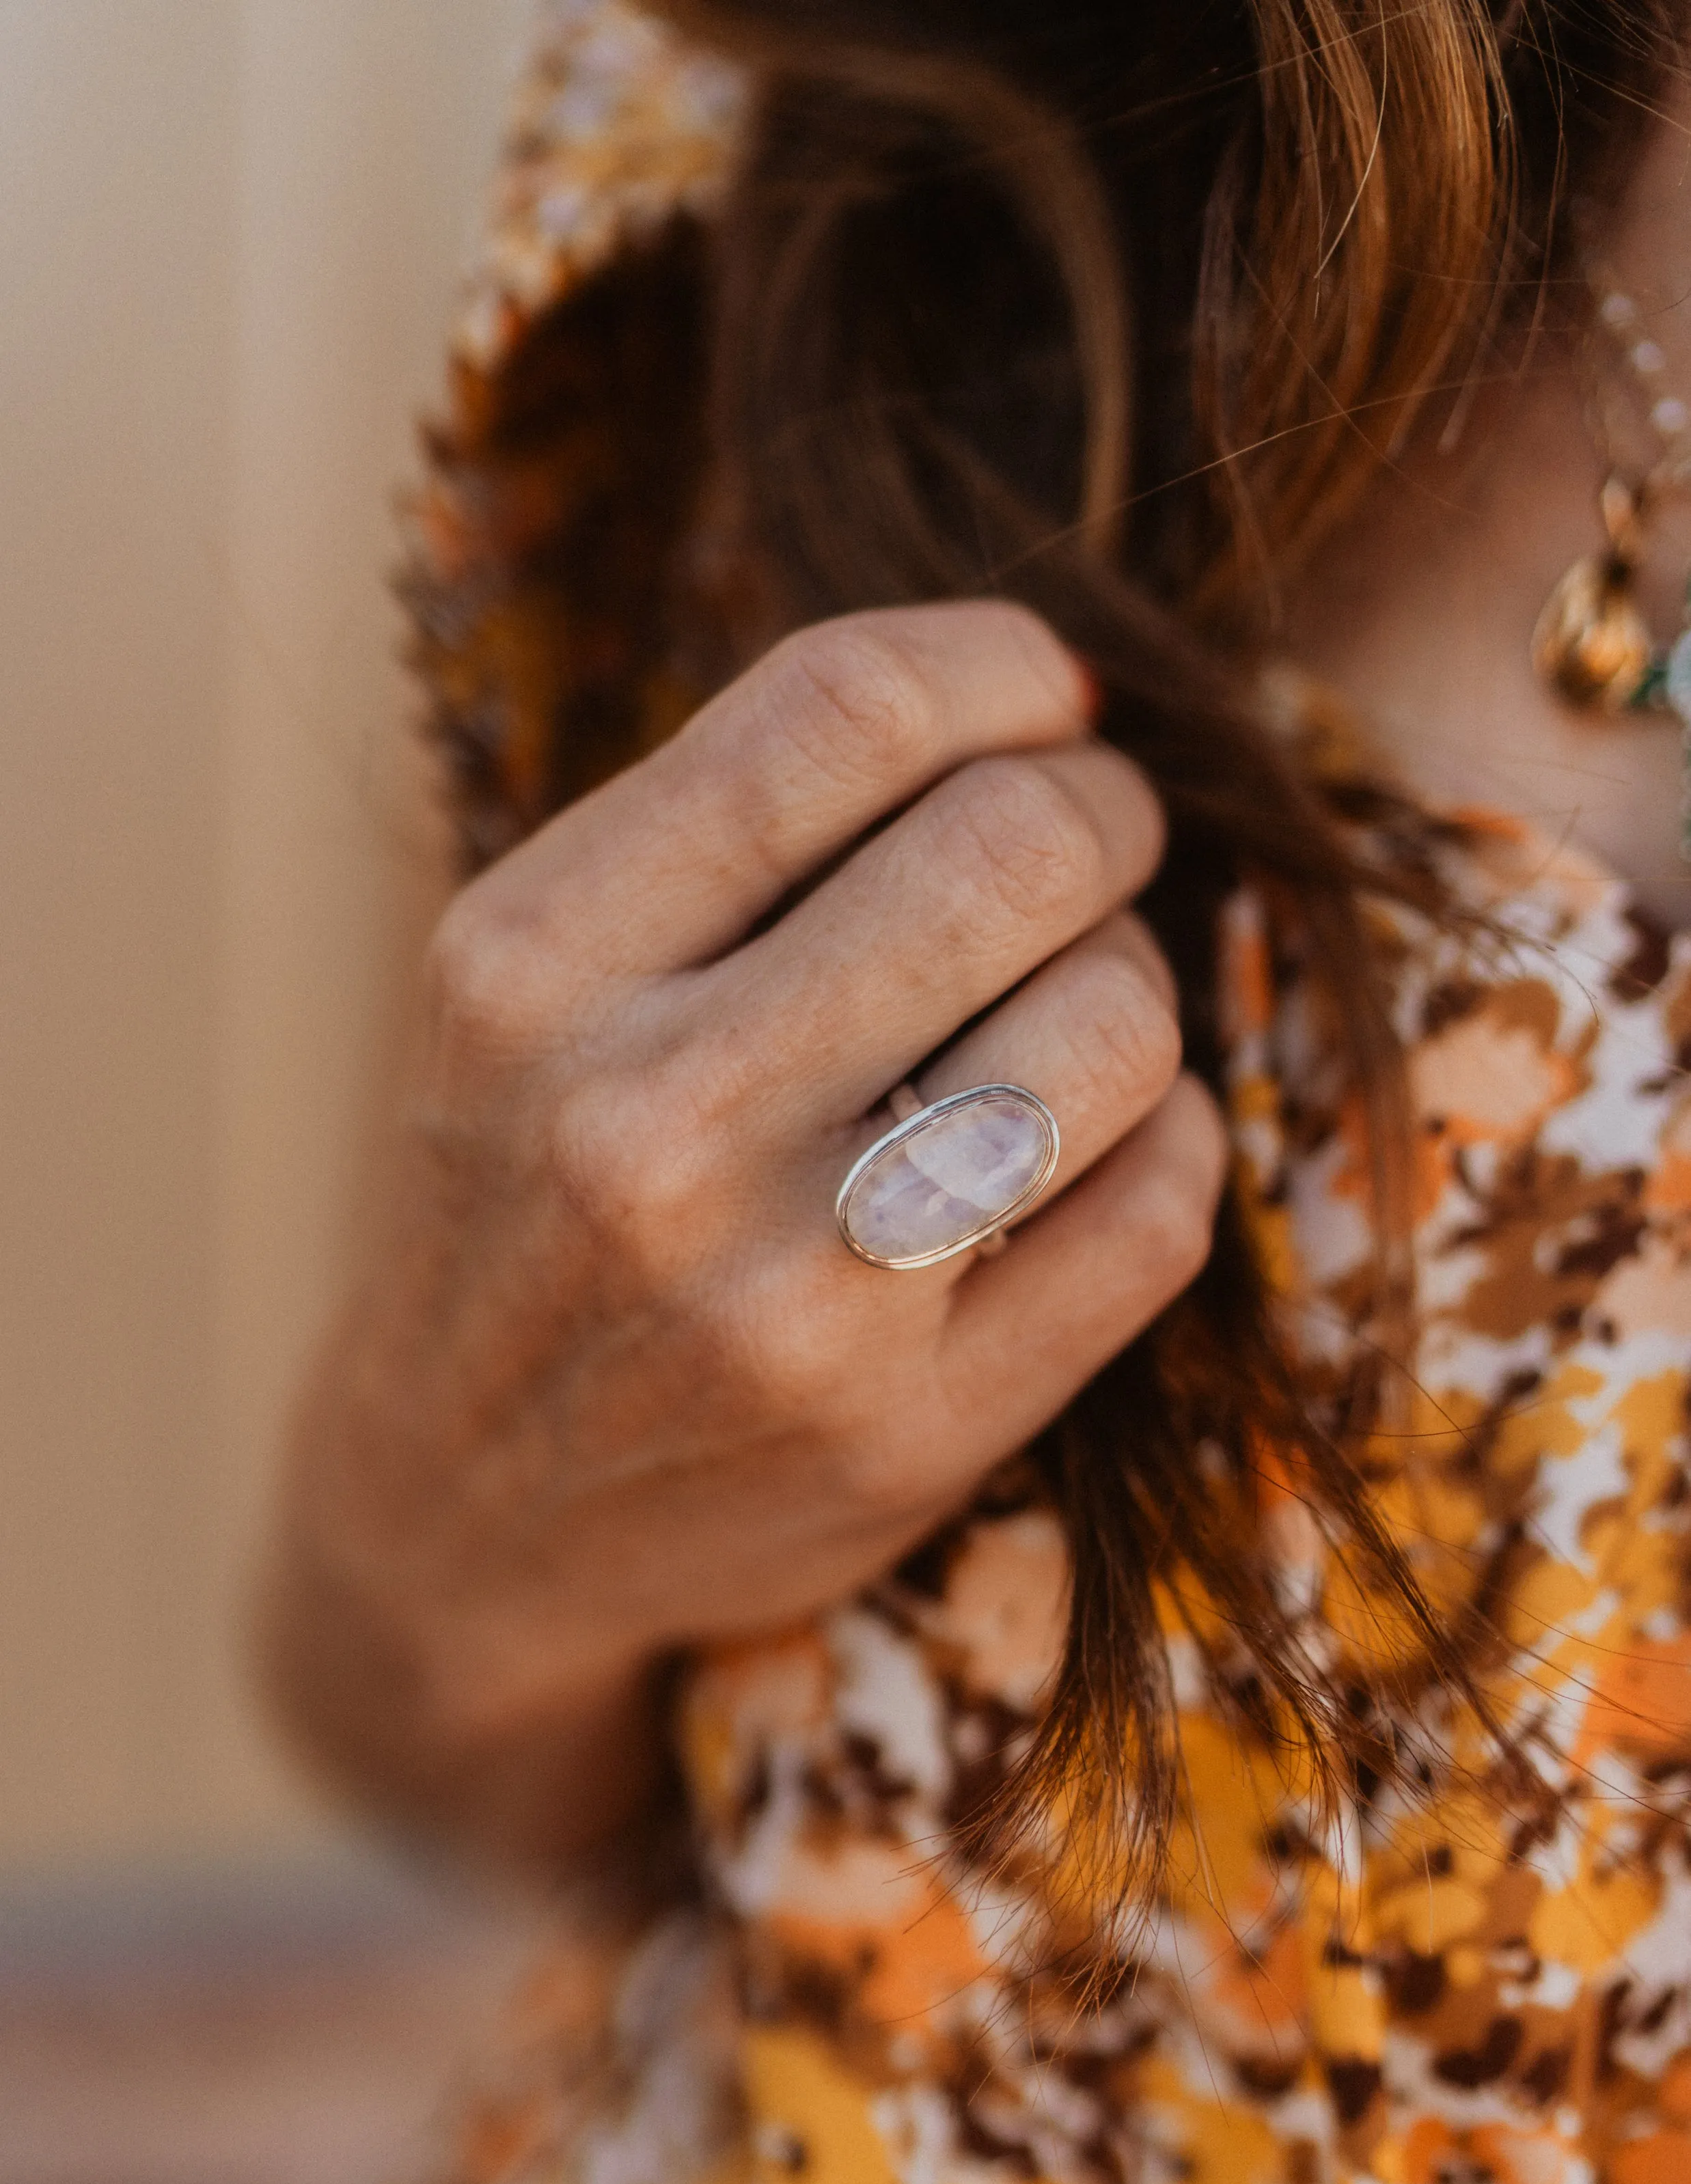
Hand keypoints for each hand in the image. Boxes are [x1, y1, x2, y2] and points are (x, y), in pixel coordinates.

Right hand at [270, 601, 1226, 1870]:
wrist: (458, 1514)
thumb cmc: (526, 1200)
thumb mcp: (529, 987)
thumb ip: (722, 836)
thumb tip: (1029, 699)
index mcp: (533, 968)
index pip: (842, 712)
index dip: (999, 666)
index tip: (1043, 697)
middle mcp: (650, 1127)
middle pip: (1014, 849)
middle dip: (1102, 811)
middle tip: (1091, 840)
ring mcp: (790, 1296)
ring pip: (1118, 1023)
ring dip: (1135, 980)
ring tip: (1071, 1004)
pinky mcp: (914, 1428)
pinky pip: (1160, 1203)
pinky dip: (1162, 1135)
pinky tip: (1085, 1144)